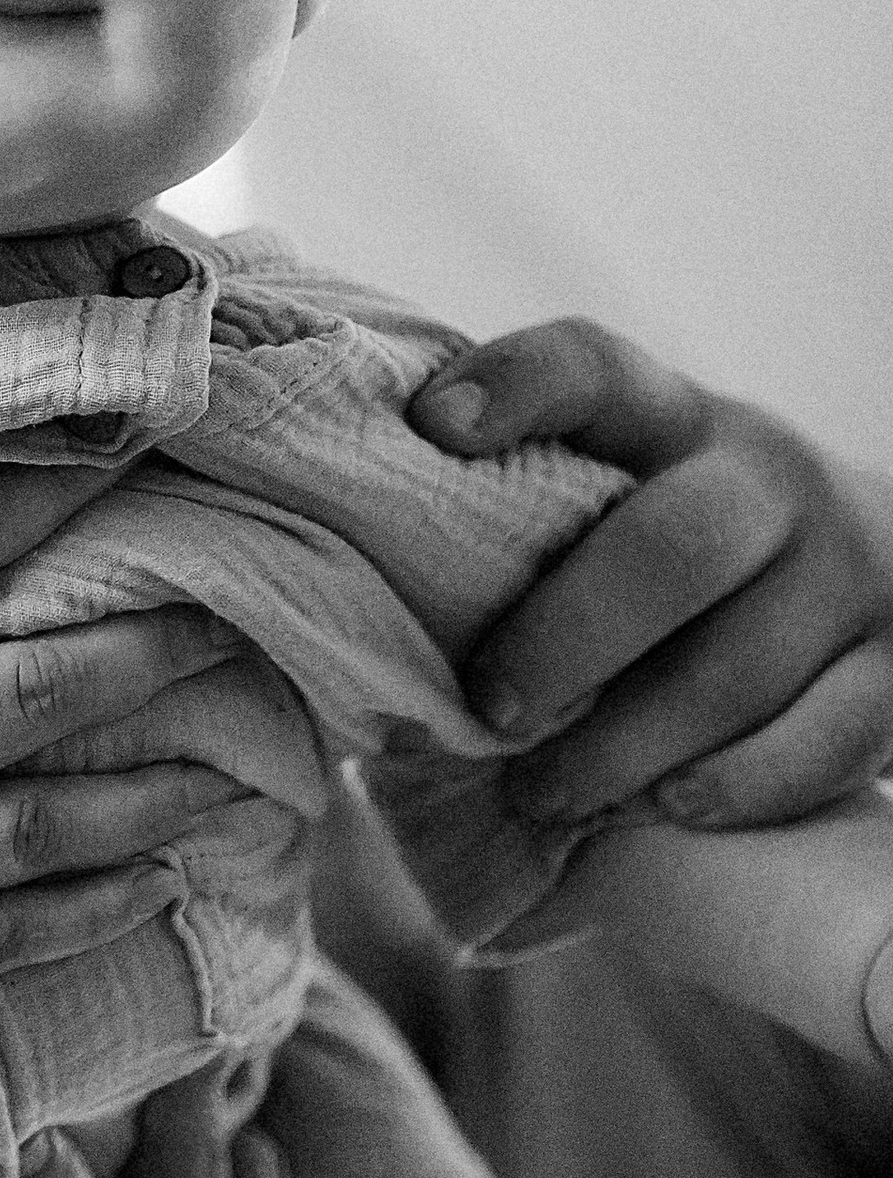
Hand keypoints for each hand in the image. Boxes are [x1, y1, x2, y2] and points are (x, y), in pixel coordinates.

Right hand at [0, 459, 260, 1068]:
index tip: (136, 439)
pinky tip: (164, 885)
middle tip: (243, 616)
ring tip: (251, 765)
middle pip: (42, 685)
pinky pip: (9, 938)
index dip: (51, 487)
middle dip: (156, 646)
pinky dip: (96, 909)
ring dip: (161, 789)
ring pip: (52, 821)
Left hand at [411, 319, 892, 827]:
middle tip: (491, 705)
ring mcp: (848, 576)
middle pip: (673, 546)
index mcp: (678, 421)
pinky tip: (667, 809)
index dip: (518, 385)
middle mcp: (771, 481)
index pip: (596, 368)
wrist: (877, 571)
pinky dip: (736, 784)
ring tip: (544, 793)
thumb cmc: (681, 551)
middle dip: (565, 638)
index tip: (433, 428)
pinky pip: (821, 741)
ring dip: (624, 744)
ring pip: (736, 666)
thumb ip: (522, 513)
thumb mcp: (621, 493)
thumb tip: (339, 577)